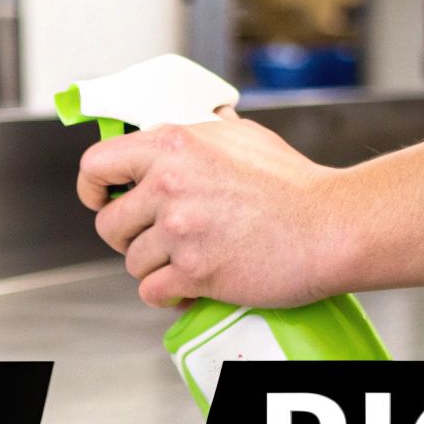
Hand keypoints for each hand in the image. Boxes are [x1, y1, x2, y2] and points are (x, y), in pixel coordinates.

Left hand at [79, 112, 346, 310]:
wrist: (330, 225)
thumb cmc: (294, 185)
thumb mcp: (242, 136)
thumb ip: (202, 133)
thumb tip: (188, 127)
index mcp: (173, 145)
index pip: (97, 164)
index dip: (93, 188)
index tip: (101, 200)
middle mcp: (169, 184)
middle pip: (110, 224)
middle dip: (128, 238)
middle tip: (156, 241)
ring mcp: (180, 230)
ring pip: (132, 263)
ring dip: (154, 268)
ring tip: (186, 263)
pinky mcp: (195, 271)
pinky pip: (153, 292)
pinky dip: (168, 296)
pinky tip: (189, 288)